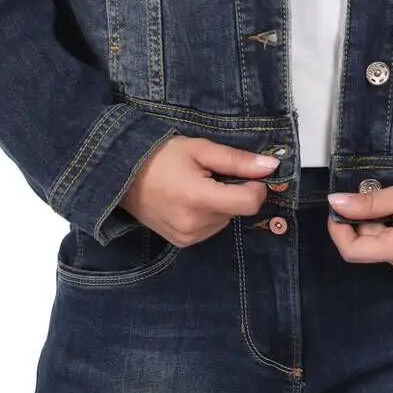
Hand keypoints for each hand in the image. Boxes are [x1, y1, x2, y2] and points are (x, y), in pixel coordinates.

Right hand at [118, 136, 279, 247]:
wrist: (120, 175)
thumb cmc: (161, 156)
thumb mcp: (200, 149)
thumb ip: (237, 160)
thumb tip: (272, 166)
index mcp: (200, 199)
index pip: (250, 203)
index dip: (256, 186)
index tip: (246, 173)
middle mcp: (195, 225)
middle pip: (237, 210)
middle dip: (232, 192)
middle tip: (207, 174)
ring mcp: (187, 237)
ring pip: (225, 220)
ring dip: (220, 204)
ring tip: (194, 186)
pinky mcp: (181, 243)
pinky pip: (210, 228)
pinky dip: (207, 214)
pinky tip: (188, 200)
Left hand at [326, 177, 392, 278]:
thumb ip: (368, 203)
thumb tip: (335, 202)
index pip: (352, 251)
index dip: (338, 230)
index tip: (338, 206)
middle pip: (367, 247)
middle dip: (362, 222)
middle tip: (375, 194)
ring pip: (381, 247)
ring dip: (378, 225)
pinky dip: (392, 231)